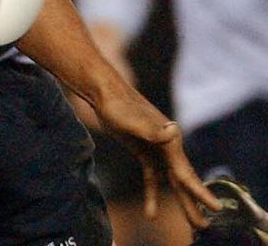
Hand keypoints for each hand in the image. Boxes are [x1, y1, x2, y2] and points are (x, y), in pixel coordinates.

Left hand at [92, 82, 219, 227]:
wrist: (104, 94)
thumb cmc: (118, 105)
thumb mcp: (132, 119)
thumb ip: (152, 129)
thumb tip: (171, 130)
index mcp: (170, 140)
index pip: (186, 172)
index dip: (200, 192)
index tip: (215, 208)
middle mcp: (168, 145)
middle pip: (183, 180)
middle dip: (193, 203)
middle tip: (203, 227)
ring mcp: (157, 149)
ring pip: (172, 180)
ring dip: (181, 201)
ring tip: (193, 224)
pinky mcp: (144, 151)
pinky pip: (152, 177)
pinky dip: (153, 193)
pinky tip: (150, 212)